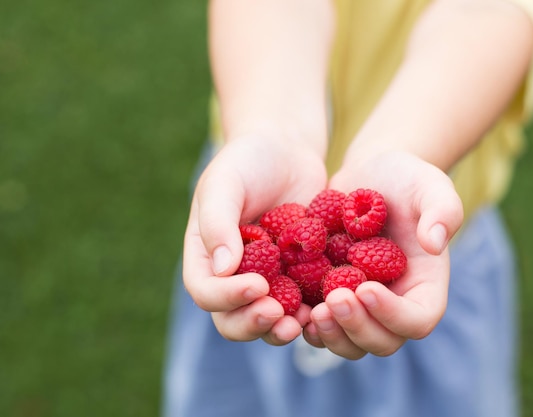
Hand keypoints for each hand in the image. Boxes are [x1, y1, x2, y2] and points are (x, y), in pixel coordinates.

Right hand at [183, 134, 326, 344]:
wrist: (287, 152)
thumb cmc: (248, 161)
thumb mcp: (225, 183)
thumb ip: (218, 222)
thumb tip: (223, 268)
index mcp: (205, 256)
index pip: (205, 291)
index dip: (227, 297)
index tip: (257, 285)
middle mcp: (232, 276)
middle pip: (231, 319)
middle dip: (253, 323)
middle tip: (278, 315)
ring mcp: (266, 281)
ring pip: (266, 320)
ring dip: (281, 328)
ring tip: (304, 321)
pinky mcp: (297, 278)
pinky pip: (301, 306)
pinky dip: (311, 313)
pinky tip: (327, 307)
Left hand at [303, 151, 463, 358]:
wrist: (367, 177)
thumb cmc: (404, 178)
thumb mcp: (428, 184)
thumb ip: (442, 209)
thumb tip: (435, 244)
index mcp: (424, 285)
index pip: (417, 319)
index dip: (393, 314)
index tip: (366, 287)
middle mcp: (394, 304)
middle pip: (382, 341)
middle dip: (357, 328)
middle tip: (332, 299)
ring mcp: (361, 306)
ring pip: (349, 342)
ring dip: (331, 334)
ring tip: (311, 311)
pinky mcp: (331, 297)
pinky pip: (321, 326)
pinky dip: (307, 324)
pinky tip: (289, 307)